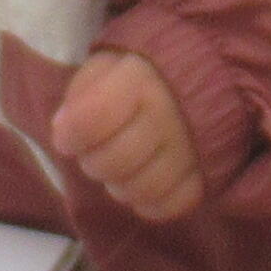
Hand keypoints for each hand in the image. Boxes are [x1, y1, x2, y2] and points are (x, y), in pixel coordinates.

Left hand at [51, 48, 206, 222]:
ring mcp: (193, 148)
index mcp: (142, 79)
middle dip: (93, 162)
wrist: (205, 76)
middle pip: (113, 162)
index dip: (71, 135)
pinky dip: (149, 202)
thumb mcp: (108, 65)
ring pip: (141, 190)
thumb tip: (63, 131)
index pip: (92, 120)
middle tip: (96, 150)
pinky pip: (170, 205)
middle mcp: (170, 115)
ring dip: (119, 185)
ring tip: (120, 167)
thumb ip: (81, 92)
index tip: (67, 138)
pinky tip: (143, 183)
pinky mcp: (207, 175)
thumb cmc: (145, 73)